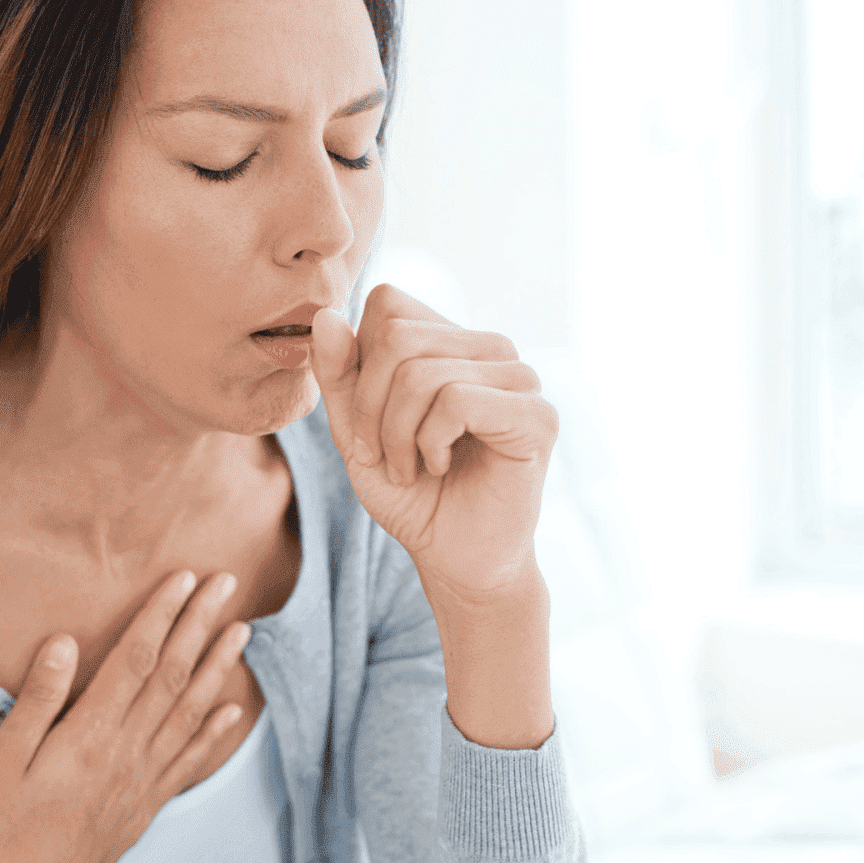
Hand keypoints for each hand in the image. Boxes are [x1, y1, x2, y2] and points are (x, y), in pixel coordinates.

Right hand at [0, 569, 249, 862]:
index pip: (137, 660)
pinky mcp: (144, 809)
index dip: (163, 615)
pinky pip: (189, 763)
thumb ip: (36, 700)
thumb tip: (65, 642)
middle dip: (200, 625)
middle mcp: (127, 755)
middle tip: (227, 584)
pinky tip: (233, 712)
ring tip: (242, 631)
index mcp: (90, 737)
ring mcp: (141, 784)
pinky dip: (214, 734)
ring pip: (191, 713)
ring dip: (219, 669)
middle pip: (173, 676)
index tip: (184, 578)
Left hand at [310, 283, 558, 600]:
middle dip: (370, 406)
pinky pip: (457, 399)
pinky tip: (440, 466)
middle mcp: (492, 349)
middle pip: (398, 336)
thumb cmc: (412, 494)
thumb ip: (339, 374)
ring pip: (423, 371)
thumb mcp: (355, 430)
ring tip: (409, 468)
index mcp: (453, 341)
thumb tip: (326, 314)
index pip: (388, 304)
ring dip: (396, 433)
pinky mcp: (537, 416)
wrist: (455, 558)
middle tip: (379, 455)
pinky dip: (429, 442)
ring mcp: (520, 379)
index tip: (364, 424)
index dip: (359, 365)